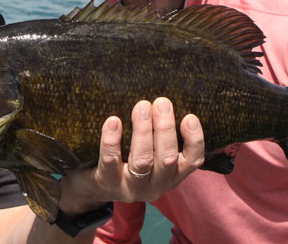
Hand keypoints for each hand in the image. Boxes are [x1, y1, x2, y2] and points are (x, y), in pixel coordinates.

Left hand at [59, 97, 203, 212]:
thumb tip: (167, 100)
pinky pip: (110, 162)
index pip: (192, 161)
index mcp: (171, 176)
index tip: (189, 117)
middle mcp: (155, 186)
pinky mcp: (107, 184)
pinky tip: (113, 121)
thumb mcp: (150, 154)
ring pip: (142, 160)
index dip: (195, 140)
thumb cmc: (126, 161)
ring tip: (141, 107)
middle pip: (167, 158)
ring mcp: (131, 188)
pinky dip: (112, 141)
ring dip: (143, 131)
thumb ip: (160, 135)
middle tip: (161, 102)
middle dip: (165, 128)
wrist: (92, 187)